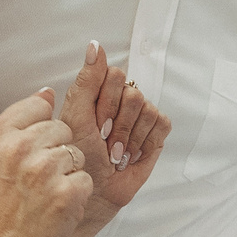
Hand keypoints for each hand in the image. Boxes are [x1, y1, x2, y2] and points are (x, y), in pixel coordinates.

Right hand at [0, 92, 93, 236]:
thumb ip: (17, 120)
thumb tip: (48, 92)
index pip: (39, 105)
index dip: (41, 128)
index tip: (32, 149)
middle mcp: (20, 147)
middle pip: (62, 129)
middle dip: (56, 151)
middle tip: (35, 178)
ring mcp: (44, 171)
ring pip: (76, 155)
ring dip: (66, 174)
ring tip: (44, 194)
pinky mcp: (66, 194)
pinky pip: (85, 180)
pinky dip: (75, 196)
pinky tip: (54, 207)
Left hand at [59, 41, 171, 216]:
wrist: (94, 190)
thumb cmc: (79, 156)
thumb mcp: (75, 116)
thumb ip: (86, 80)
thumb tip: (95, 46)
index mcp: (99, 91)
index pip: (114, 75)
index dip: (106, 102)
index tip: (96, 124)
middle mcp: (121, 100)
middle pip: (133, 94)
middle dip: (117, 124)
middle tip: (105, 141)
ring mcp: (140, 116)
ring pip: (147, 109)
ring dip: (129, 137)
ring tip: (116, 153)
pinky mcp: (156, 133)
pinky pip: (161, 124)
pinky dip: (145, 142)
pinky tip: (132, 155)